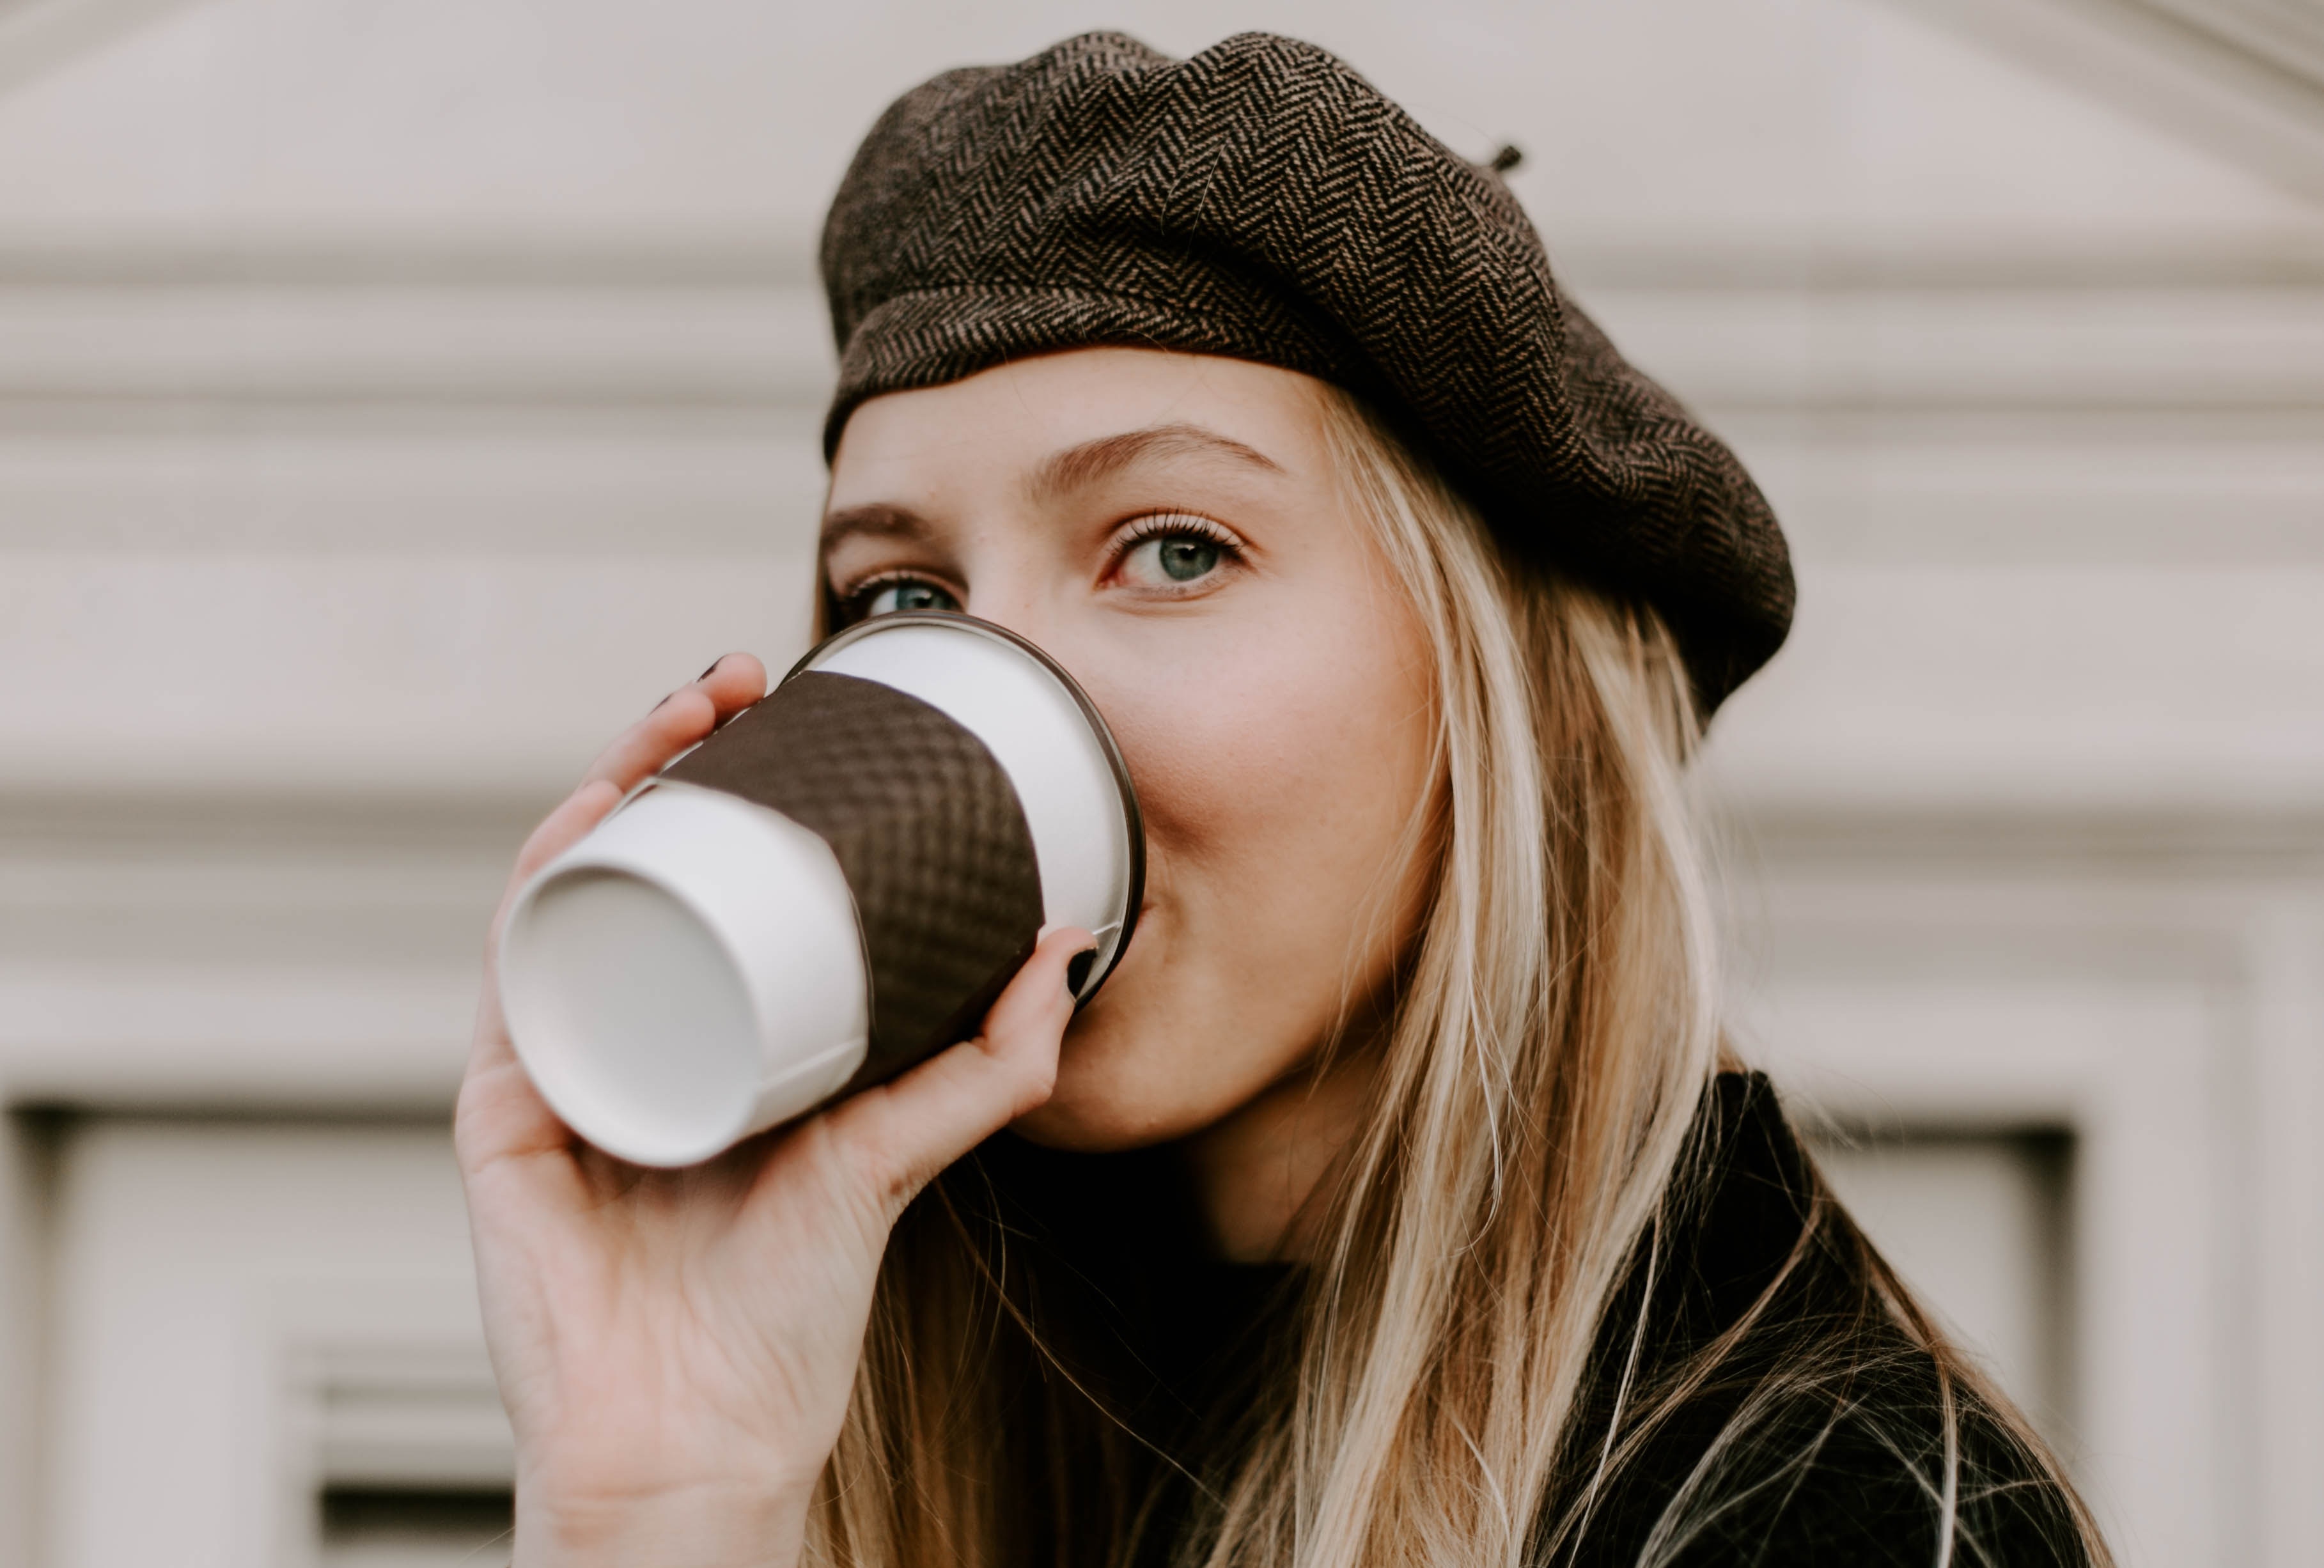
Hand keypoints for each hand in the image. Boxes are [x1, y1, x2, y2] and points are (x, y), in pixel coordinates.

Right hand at [456, 653, 1090, 1567]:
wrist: (698, 1437)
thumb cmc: (787, 1315)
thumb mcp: (899, 1157)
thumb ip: (988, 1066)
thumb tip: (1069, 948)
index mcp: (716, 1033)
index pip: (718, 875)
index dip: (747, 782)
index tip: (797, 704)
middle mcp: (636, 1028)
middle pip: (643, 857)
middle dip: (678, 750)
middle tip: (737, 680)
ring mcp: (567, 1057)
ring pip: (575, 886)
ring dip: (615, 782)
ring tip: (681, 716)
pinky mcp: (509, 1104)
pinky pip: (518, 966)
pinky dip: (548, 880)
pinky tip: (592, 816)